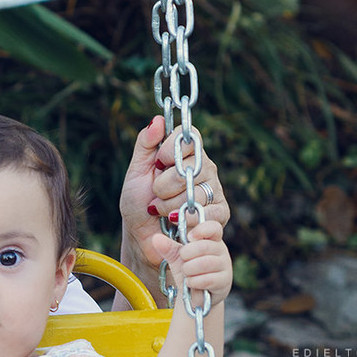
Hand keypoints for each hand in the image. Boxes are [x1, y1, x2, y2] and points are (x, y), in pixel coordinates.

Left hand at [119, 117, 229, 274]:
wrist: (142, 237)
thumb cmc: (138, 204)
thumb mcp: (136, 171)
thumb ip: (145, 144)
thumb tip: (158, 119)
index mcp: (185, 154)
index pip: (190, 136)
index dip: (172, 149)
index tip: (157, 164)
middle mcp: (204, 168)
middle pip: (192, 165)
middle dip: (165, 185)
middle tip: (156, 194)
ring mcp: (214, 190)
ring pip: (198, 190)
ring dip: (171, 205)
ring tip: (162, 212)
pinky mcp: (219, 213)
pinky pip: (211, 211)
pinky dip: (188, 218)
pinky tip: (175, 220)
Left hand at [150, 219, 231, 304]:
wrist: (195, 296)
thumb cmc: (189, 272)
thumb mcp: (177, 258)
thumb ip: (168, 247)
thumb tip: (156, 238)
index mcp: (211, 239)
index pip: (213, 227)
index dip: (201, 230)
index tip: (189, 237)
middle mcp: (221, 251)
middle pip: (205, 246)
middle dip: (187, 255)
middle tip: (183, 261)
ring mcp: (225, 266)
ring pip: (205, 263)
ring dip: (189, 269)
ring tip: (186, 273)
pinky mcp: (224, 282)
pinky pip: (207, 279)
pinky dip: (193, 282)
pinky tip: (191, 283)